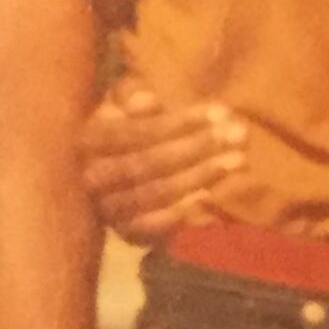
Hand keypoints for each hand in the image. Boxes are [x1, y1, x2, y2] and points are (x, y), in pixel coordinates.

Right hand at [80, 78, 241, 242]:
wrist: (117, 170)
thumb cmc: (129, 126)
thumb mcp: (126, 103)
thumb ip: (132, 96)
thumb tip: (146, 100)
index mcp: (89, 139)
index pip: (133, 132)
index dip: (177, 123)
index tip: (219, 112)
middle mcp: (92, 176)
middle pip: (146, 163)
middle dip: (197, 147)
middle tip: (239, 134)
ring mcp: (107, 208)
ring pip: (154, 193)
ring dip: (200, 177)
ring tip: (239, 160)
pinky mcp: (126, 232)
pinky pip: (153, 226)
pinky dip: (182, 213)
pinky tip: (211, 196)